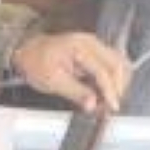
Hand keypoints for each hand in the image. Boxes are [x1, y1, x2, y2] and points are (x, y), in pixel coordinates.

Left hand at [12, 33, 130, 111]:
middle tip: (110, 106)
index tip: (113, 107)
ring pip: (120, 64)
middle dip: (118, 87)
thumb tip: (93, 105)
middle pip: (117, 65)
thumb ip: (75, 92)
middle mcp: (91, 42)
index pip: (102, 70)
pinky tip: (107, 92)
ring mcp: (95, 44)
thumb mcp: (52, 81)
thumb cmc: (36, 64)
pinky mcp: (97, 50)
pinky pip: (114, 63)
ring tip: (108, 100)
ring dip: (119, 83)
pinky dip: (115, 78)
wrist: (29, 52)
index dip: (110, 91)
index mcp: (79, 47)